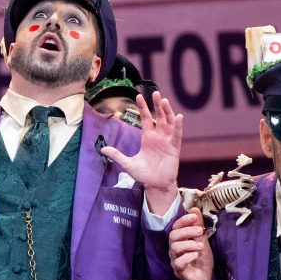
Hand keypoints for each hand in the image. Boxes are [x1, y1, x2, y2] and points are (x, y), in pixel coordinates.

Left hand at [100, 91, 182, 213]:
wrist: (155, 186)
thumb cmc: (144, 175)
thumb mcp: (127, 164)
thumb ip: (117, 155)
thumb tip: (102, 149)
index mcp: (148, 138)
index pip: (146, 119)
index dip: (143, 108)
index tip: (139, 96)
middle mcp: (158, 137)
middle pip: (159, 117)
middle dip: (157, 105)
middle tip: (156, 93)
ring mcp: (167, 142)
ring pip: (168, 122)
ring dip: (167, 111)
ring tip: (164, 100)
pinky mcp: (174, 148)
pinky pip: (177, 135)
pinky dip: (178, 126)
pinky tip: (178, 117)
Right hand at [169, 208, 213, 279]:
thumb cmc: (202, 260)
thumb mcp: (202, 240)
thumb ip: (198, 226)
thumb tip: (195, 209)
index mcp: (179, 240)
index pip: (175, 226)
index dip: (183, 220)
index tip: (194, 216)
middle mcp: (174, 249)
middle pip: (173, 235)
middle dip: (187, 231)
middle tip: (200, 232)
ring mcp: (175, 260)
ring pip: (175, 247)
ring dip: (190, 244)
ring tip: (201, 246)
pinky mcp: (179, 271)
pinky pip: (178, 262)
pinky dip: (188, 256)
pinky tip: (197, 255)